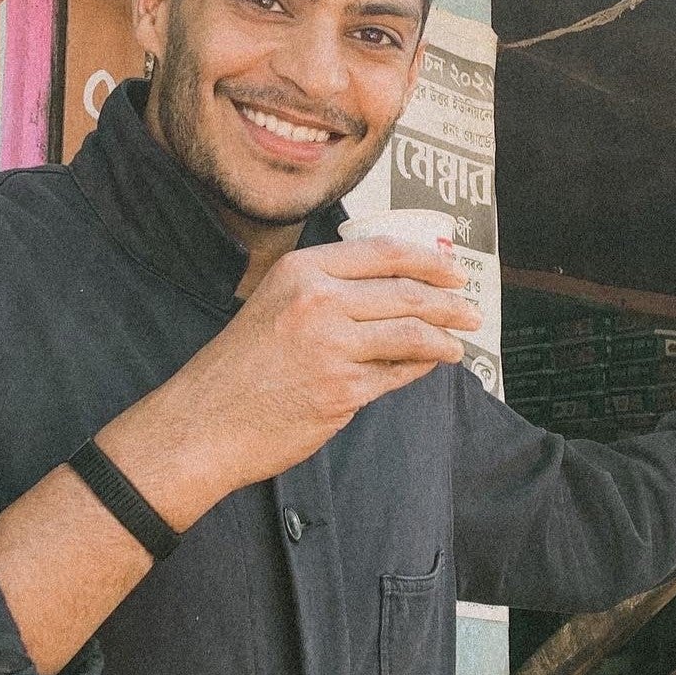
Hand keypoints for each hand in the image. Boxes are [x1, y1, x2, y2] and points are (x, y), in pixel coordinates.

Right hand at [163, 238, 479, 496]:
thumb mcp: (274, 305)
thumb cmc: (237, 368)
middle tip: (470, 310)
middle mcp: (318, 301)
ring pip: (410, 333)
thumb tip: (393, 288)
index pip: (383, 252)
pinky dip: (418, 368)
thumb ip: (326, 291)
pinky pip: (396, 374)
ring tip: (457, 343)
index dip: (428, 260)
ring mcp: (332, 346)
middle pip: (406, 292)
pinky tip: (426, 366)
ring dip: (444, 339)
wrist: (205, 421)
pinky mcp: (342, 389)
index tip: (453, 270)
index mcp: (301, 271)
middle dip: (449, 302)